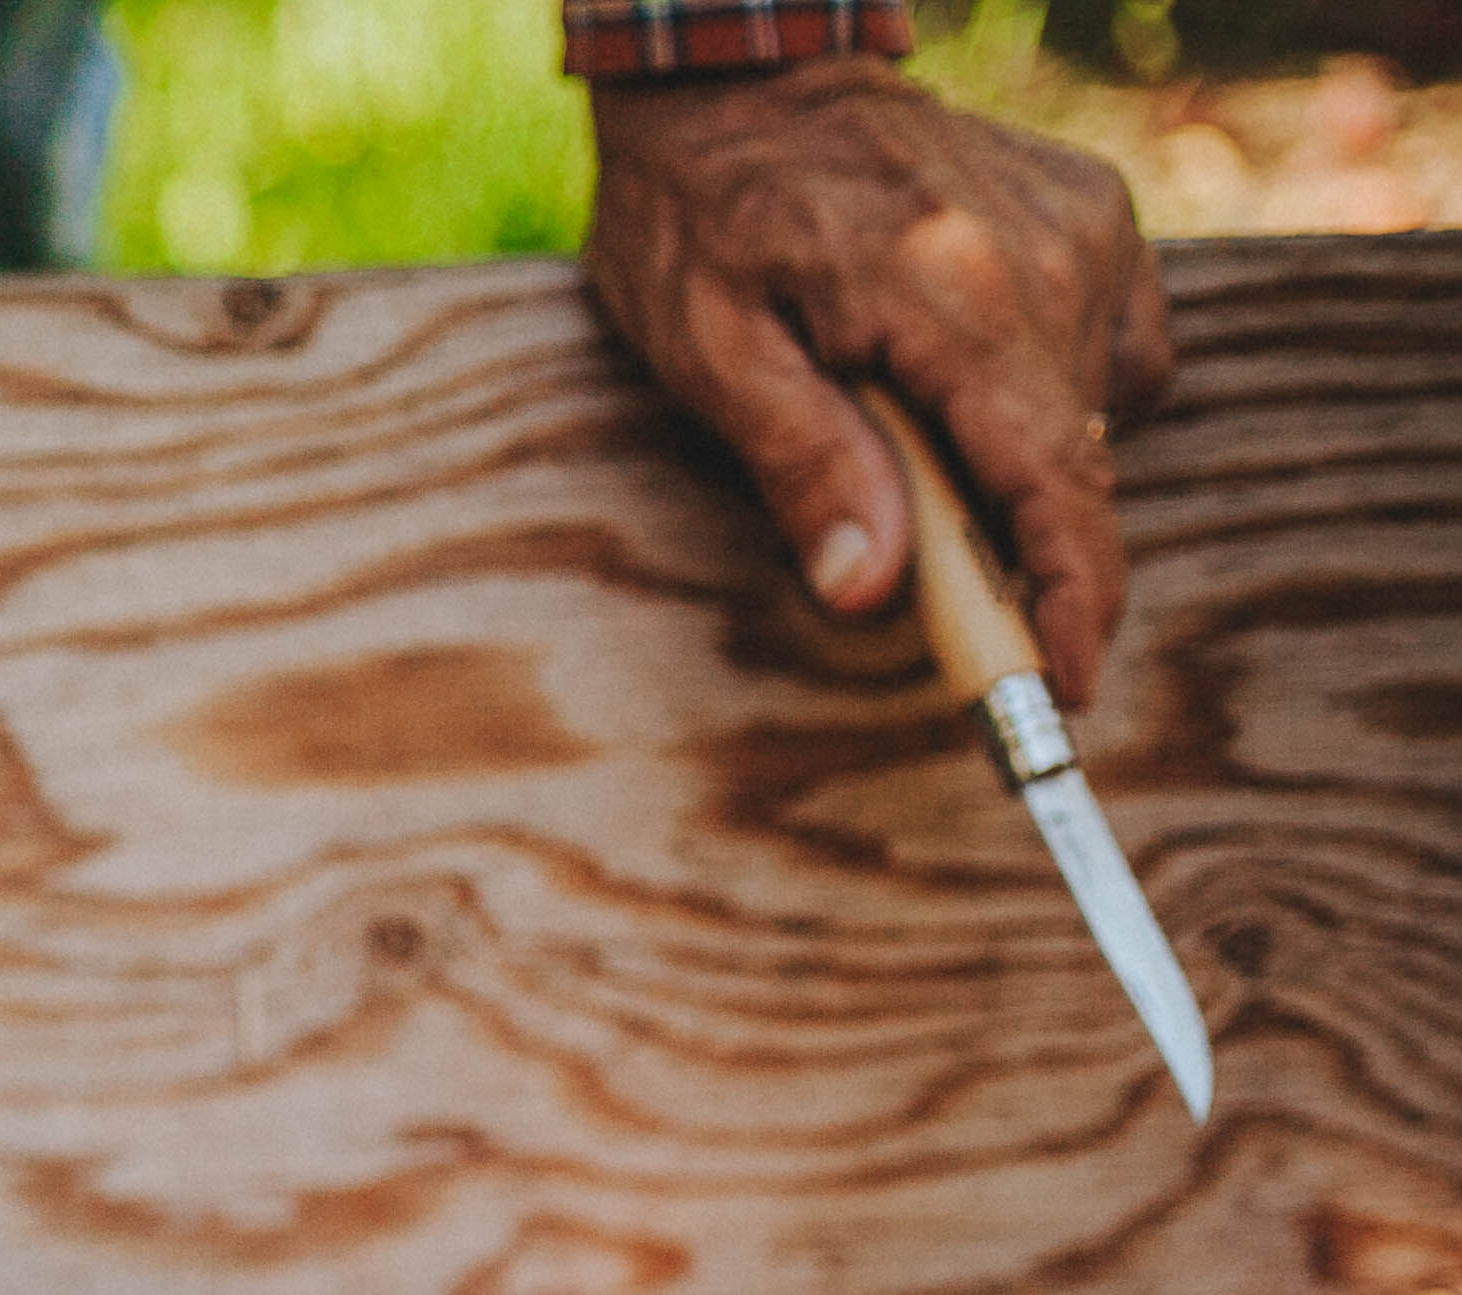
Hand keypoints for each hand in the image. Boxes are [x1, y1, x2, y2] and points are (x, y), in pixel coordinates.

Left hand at [584, 58, 1171, 700]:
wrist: (744, 85)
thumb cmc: (701, 221)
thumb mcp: (710, 352)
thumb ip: (802, 464)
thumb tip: (870, 589)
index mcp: (959, 297)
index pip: (1054, 481)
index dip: (1070, 602)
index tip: (1063, 693)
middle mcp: (1051, 258)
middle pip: (1076, 463)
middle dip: (1017, 550)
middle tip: (926, 584)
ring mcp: (1087, 229)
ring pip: (1097, 417)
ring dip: (1018, 466)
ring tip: (909, 442)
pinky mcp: (1096, 215)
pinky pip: (1110, 352)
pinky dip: (1045, 397)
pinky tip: (960, 383)